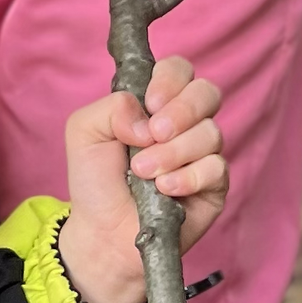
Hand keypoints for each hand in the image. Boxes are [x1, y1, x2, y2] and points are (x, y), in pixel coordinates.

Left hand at [57, 53, 228, 302]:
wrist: (102, 233)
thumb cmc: (95, 181)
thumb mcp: (84, 132)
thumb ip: (110, 108)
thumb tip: (145, 114)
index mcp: (156, 104)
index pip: (180, 70)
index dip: (170, 80)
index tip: (150, 103)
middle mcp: (185, 124)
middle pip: (207, 92)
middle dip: (181, 111)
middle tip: (154, 134)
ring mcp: (202, 154)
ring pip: (211, 134)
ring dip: (173, 152)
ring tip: (144, 173)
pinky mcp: (214, 186)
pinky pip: (217, 168)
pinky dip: (188, 177)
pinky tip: (165, 190)